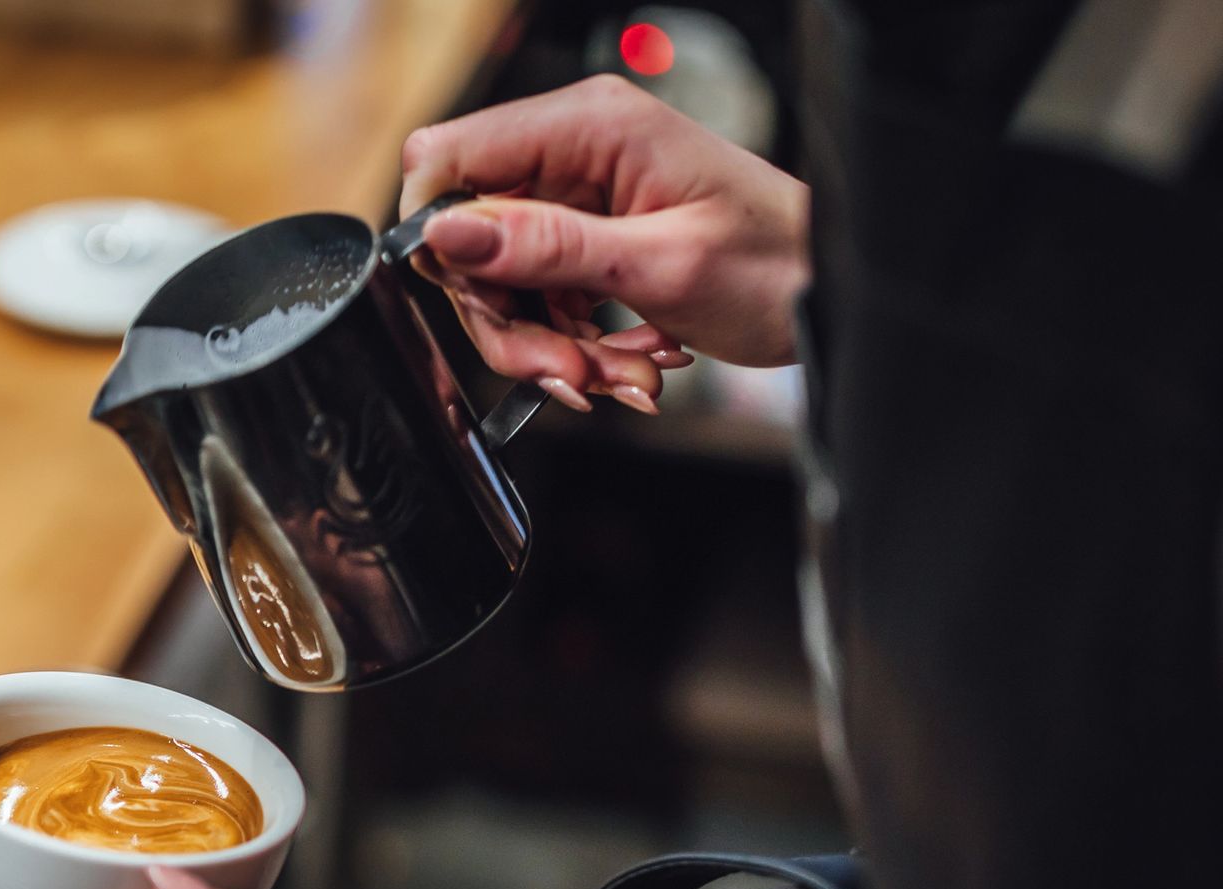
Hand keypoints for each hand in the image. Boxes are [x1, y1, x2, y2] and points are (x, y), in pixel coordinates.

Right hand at [398, 74, 811, 411]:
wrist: (832, 293)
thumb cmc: (777, 264)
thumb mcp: (657, 264)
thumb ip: (546, 247)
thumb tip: (450, 232)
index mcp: (589, 128)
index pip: (449, 157)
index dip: (442, 236)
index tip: (483, 301)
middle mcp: (576, 152)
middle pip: (470, 240)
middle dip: (511, 321)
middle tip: (567, 371)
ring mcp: (580, 198)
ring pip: (502, 284)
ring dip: (549, 348)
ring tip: (617, 375)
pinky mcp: (590, 240)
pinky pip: (541, 301)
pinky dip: (573, 346)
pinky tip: (626, 362)